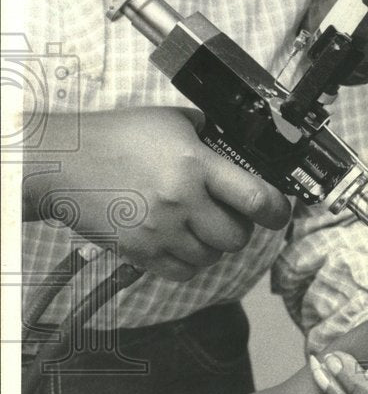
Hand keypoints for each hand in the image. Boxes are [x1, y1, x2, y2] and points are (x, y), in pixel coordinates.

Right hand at [23, 107, 290, 279]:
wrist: (62, 161)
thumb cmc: (117, 136)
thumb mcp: (173, 121)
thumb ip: (210, 135)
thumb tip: (243, 148)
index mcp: (196, 165)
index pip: (256, 198)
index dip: (277, 210)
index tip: (278, 211)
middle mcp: (181, 201)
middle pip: (237, 237)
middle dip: (239, 227)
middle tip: (227, 214)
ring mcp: (160, 230)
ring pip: (213, 257)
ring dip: (213, 245)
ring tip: (197, 225)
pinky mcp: (140, 251)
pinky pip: (185, 272)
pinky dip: (190, 261)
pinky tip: (181, 241)